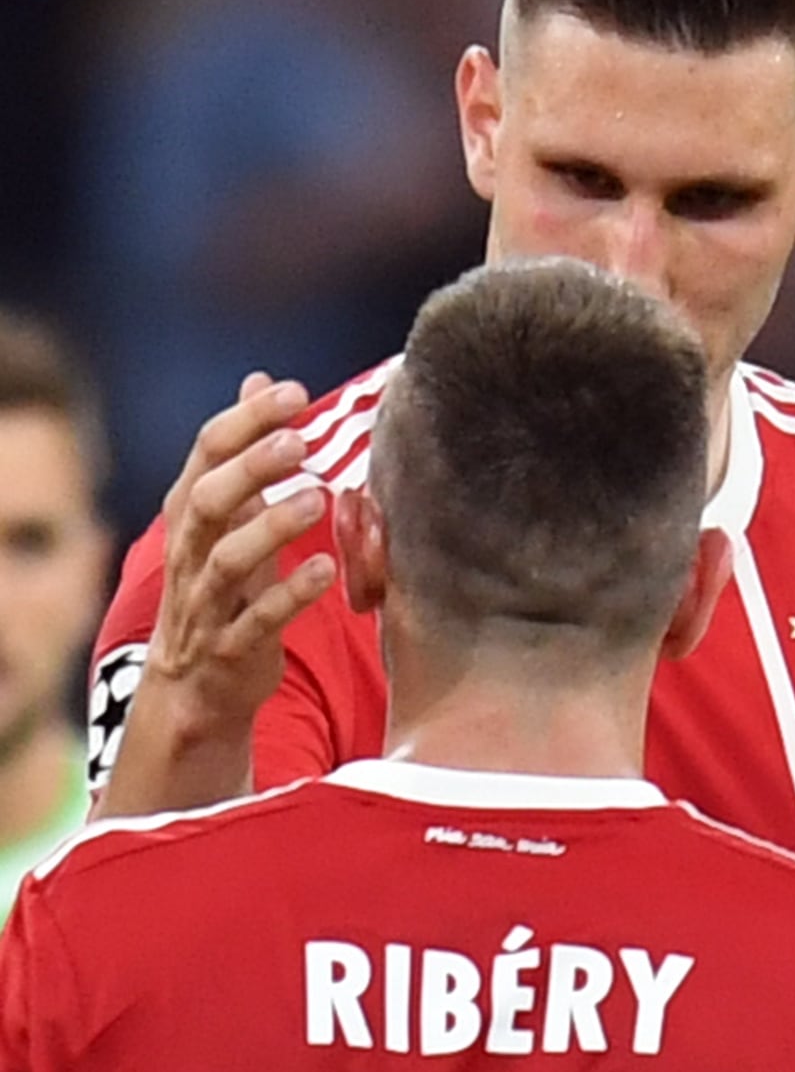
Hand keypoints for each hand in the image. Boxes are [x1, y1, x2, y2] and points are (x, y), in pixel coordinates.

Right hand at [127, 376, 340, 755]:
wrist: (196, 691)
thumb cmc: (225, 593)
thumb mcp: (231, 520)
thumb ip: (245, 457)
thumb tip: (259, 381)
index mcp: (191, 519)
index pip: (204, 456)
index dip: (244, 422)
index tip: (291, 391)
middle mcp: (190, 556)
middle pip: (208, 501)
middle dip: (250, 467)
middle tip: (299, 438)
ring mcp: (206, 606)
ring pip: (226, 560)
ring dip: (271, 527)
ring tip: (319, 497)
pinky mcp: (230, 651)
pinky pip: (256, 622)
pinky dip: (290, 597)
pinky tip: (327, 572)